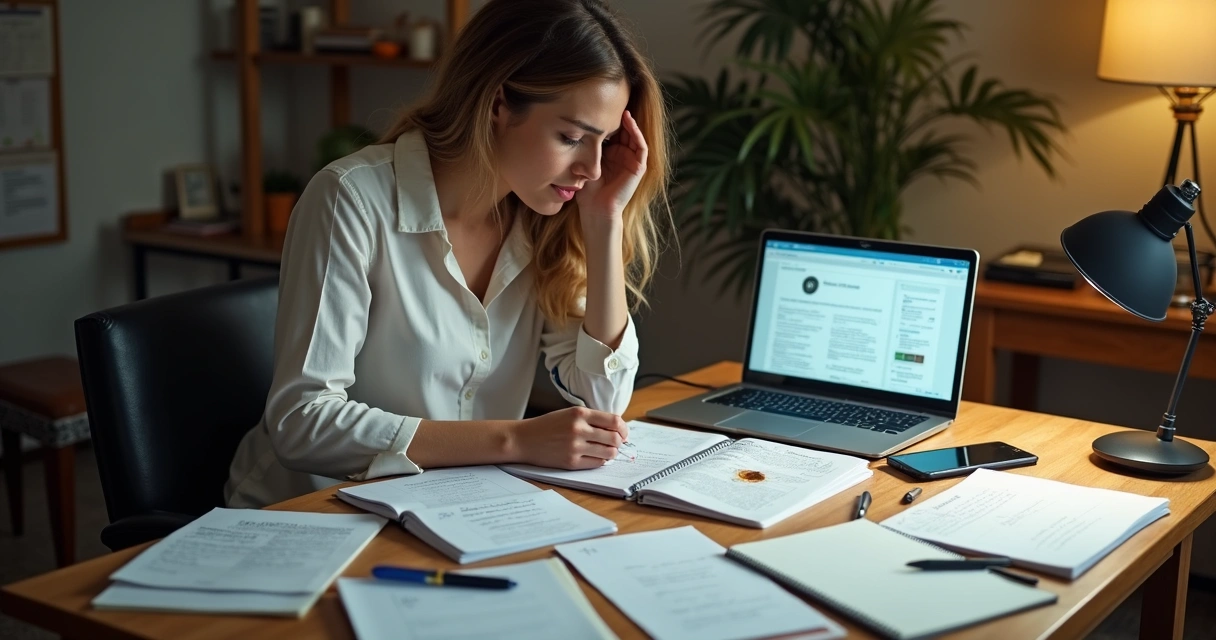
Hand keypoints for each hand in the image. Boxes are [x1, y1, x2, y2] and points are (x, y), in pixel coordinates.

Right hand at [509, 406, 629, 468]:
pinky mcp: (571, 462)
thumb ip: (591, 418)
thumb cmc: (547, 426)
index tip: (623, 433)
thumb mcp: (569, 414)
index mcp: (579, 413)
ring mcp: (575, 446)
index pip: (614, 421)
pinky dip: (601, 461)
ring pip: (609, 453)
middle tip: (616, 444)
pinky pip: (597, 463)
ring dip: (612, 453)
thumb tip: (617, 429)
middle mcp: (578, 429)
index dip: (624, 429)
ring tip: (606, 451)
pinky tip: (595, 457)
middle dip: (620, 442)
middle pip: (614, 438)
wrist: (523, 439)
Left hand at [576, 110, 647, 220]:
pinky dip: (638, 135)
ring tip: (624, 112)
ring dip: (631, 124)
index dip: (608, 120)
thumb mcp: (585, 162)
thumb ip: (585, 146)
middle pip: (625, 132)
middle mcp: (623, 157)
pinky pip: (642, 148)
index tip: (599, 107)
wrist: (596, 209)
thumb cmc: (587, 190)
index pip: (613, 133)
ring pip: (635, 137)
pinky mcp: (639, 168)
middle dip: (620, 119)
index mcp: (610, 155)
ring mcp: (632, 162)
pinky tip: (630, 124)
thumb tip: (577, 125)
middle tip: (614, 104)